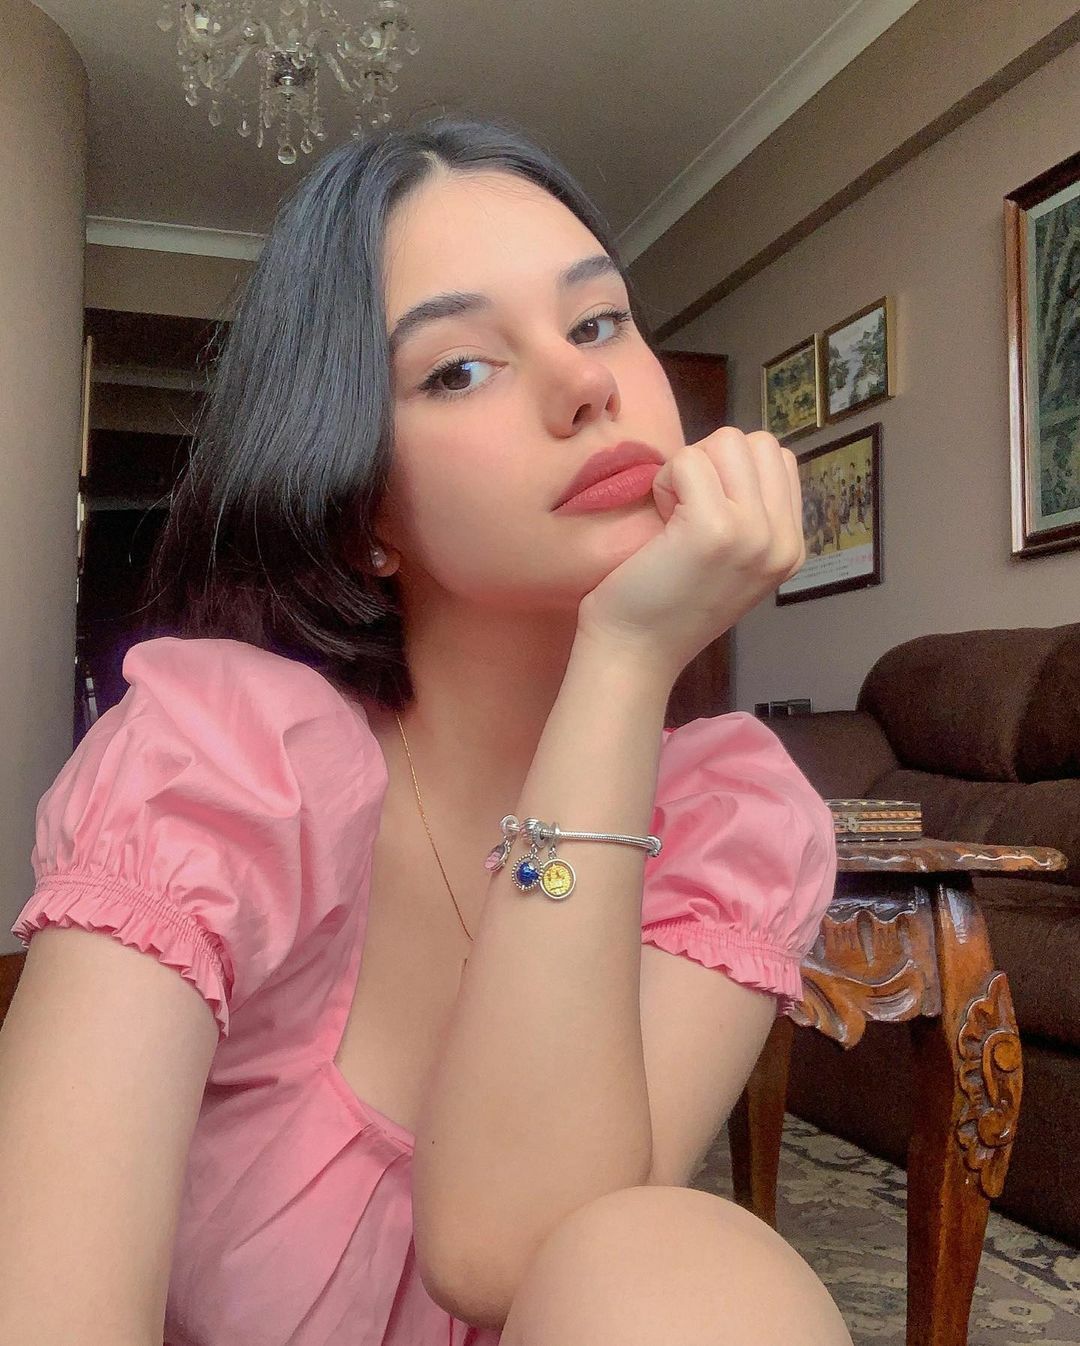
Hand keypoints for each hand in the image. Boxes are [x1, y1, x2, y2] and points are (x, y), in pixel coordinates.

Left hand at [576, 428, 804, 682]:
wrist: (635, 653)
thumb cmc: (665, 604)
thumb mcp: (732, 561)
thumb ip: (750, 515)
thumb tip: (737, 457)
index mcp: (791, 547)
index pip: (779, 460)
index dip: (731, 472)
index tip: (704, 515)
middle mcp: (782, 541)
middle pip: (758, 442)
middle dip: (713, 462)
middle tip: (685, 512)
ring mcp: (754, 534)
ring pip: (729, 441)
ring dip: (690, 468)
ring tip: (674, 516)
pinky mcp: (714, 529)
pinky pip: (689, 460)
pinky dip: (665, 481)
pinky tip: (660, 521)